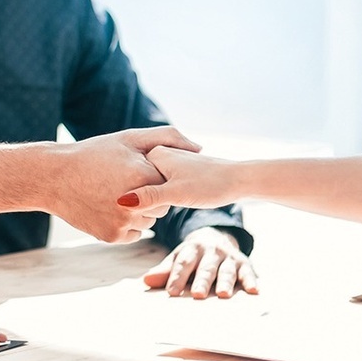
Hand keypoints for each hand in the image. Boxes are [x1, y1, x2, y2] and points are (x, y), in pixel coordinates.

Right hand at [46, 127, 200, 243]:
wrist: (54, 178)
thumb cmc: (93, 154)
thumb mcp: (129, 138)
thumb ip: (168, 138)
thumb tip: (200, 148)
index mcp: (144, 176)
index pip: (169, 183)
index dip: (154, 176)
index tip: (136, 170)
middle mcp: (137, 204)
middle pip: (162, 206)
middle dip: (150, 196)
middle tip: (124, 183)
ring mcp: (125, 223)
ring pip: (149, 221)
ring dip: (140, 212)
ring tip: (115, 194)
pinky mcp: (113, 237)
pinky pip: (133, 233)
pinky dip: (126, 224)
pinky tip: (108, 207)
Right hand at [126, 146, 244, 210]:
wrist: (238, 180)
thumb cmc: (211, 184)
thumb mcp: (176, 193)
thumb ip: (149, 197)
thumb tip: (122, 203)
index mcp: (154, 154)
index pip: (130, 181)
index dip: (134, 198)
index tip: (146, 205)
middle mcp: (157, 155)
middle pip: (138, 186)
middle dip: (143, 201)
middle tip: (166, 203)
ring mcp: (165, 165)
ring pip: (147, 190)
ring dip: (151, 203)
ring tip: (172, 203)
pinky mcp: (174, 174)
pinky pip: (157, 190)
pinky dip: (160, 201)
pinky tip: (170, 206)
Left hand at [141, 227, 257, 298]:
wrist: (215, 238)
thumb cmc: (193, 256)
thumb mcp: (178, 258)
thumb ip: (165, 271)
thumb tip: (147, 281)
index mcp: (192, 249)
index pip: (183, 264)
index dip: (177, 278)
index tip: (171, 293)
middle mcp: (211, 251)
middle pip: (205, 268)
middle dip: (201, 281)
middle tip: (197, 294)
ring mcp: (229, 257)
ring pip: (226, 271)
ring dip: (225, 282)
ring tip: (223, 294)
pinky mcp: (244, 263)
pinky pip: (248, 272)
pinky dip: (250, 280)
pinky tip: (253, 290)